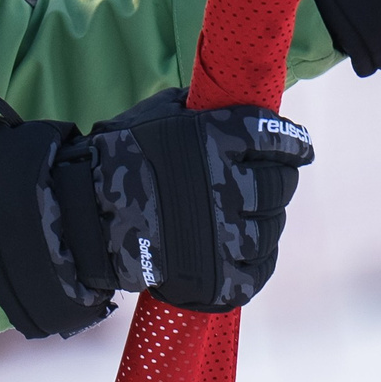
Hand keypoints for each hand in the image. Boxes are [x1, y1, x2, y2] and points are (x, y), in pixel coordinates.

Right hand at [0, 84, 312, 336]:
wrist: (81, 217)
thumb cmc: (117, 156)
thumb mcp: (159, 115)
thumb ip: (202, 111)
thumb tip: (234, 104)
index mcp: (218, 139)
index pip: (277, 138)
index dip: (293, 144)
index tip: (300, 148)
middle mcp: (227, 185)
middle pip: (280, 185)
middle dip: (280, 181)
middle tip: (272, 181)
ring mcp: (225, 235)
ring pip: (270, 229)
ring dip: (265, 220)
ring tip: (249, 216)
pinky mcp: (218, 277)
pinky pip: (256, 270)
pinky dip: (256, 260)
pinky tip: (246, 249)